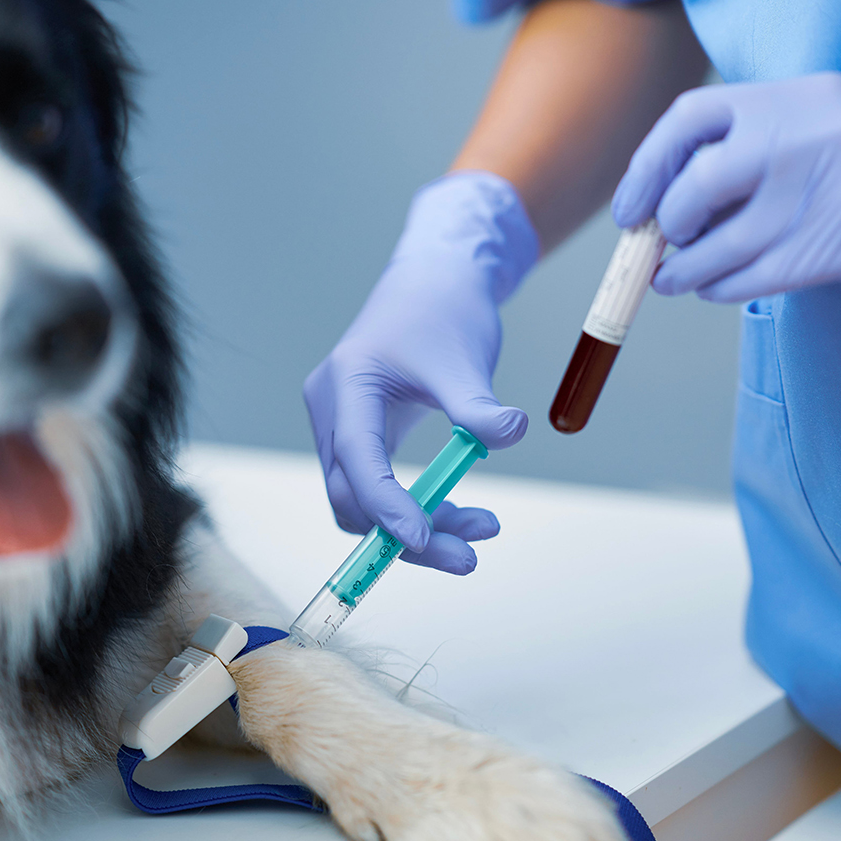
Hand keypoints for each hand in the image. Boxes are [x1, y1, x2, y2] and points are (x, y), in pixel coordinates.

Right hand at [304, 171, 537, 573]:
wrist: (432, 283)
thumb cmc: (443, 312)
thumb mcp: (464, 358)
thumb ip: (478, 404)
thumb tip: (509, 433)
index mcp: (348, 383)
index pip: (358, 457)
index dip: (386, 505)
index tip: (425, 541)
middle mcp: (331, 410)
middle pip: (352, 495)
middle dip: (406, 533)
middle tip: (469, 557)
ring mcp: (340, 425)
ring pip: (362, 501)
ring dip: (416, 527)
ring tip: (483, 529)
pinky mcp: (358, 436)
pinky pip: (375, 488)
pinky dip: (415, 507)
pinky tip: (462, 513)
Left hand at [611, 58, 840, 301]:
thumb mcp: (825, 119)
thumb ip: (755, 144)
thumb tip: (668, 201)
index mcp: (795, 98)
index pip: (690, 120)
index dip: (646, 168)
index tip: (633, 208)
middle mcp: (805, 138)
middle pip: (697, 187)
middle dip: (668, 224)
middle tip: (663, 244)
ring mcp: (829, 192)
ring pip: (721, 245)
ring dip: (684, 270)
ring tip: (674, 279)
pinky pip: (757, 277)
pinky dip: (722, 287)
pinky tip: (716, 288)